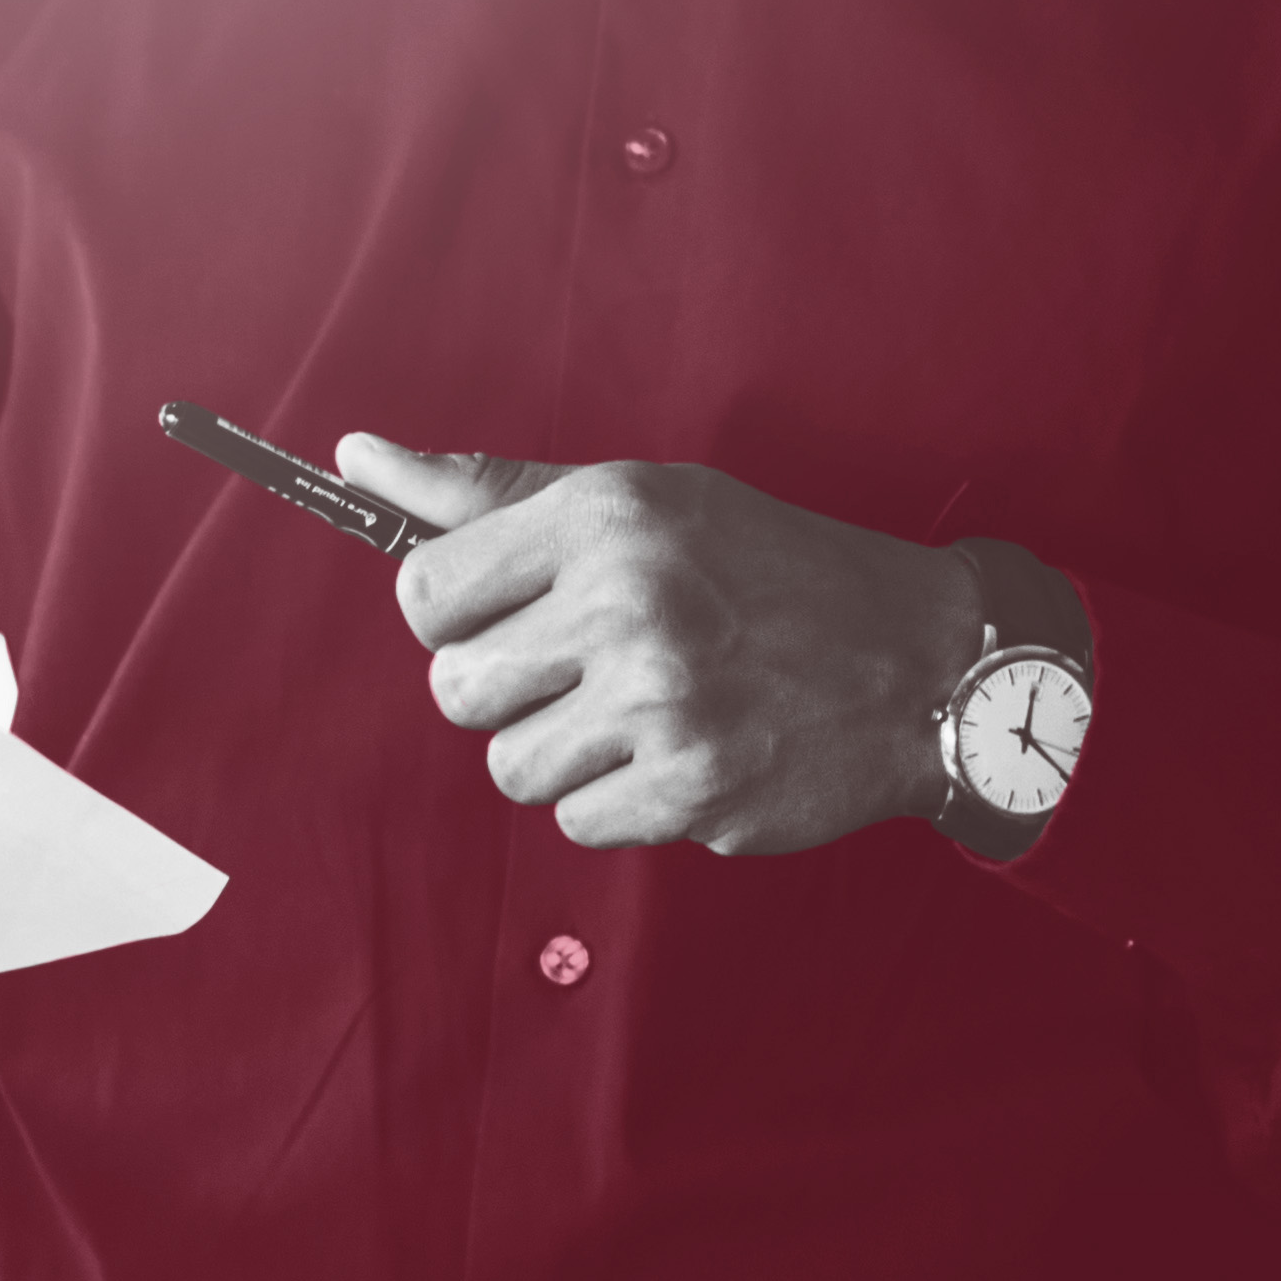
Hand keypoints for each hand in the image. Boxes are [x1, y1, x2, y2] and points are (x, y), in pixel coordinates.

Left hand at [341, 440, 977, 854]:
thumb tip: (356, 459)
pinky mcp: (692, 787)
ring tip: (645, 712)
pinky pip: (577, 820)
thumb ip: (494, 493)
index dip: (456, 619)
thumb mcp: (642, 502)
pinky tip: (682, 753)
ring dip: (566, 753)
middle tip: (590, 670)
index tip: (512, 618)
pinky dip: (620, 801)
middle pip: (455, 690)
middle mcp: (629, 600)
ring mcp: (662, 699)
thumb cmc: (768, 571)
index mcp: (606, 516)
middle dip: (508, 692)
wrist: (924, 659)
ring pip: (511, 766)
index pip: (425, 592)